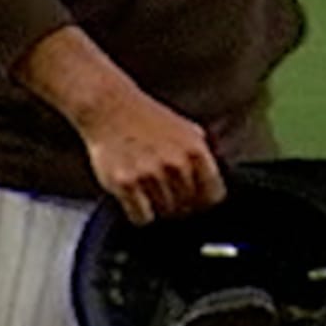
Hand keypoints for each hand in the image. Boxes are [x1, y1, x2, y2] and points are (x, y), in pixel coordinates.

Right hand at [76, 84, 222, 224]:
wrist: (110, 107)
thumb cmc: (149, 119)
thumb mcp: (189, 130)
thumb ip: (203, 156)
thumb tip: (215, 183)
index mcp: (195, 151)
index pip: (213, 197)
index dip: (204, 201)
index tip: (196, 201)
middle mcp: (175, 164)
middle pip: (188, 208)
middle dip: (180, 206)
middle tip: (168, 193)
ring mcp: (150, 175)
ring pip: (165, 214)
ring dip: (159, 208)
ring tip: (150, 190)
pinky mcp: (124, 184)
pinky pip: (141, 218)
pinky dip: (139, 213)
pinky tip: (136, 198)